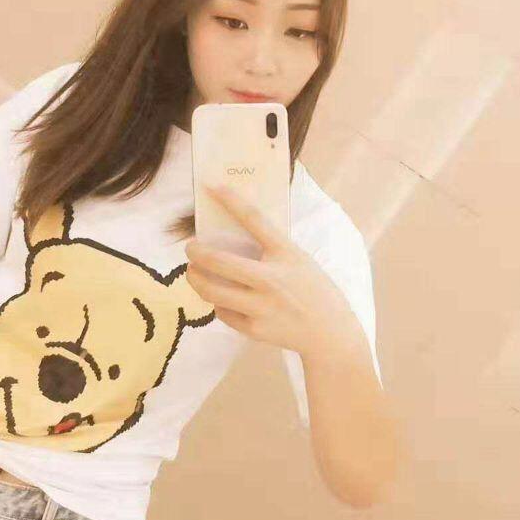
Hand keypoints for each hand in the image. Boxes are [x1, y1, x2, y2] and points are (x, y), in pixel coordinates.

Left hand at [184, 184, 358, 358]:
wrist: (329, 333)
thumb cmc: (314, 290)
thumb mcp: (299, 260)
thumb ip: (272, 249)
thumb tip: (233, 233)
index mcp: (287, 254)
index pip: (255, 220)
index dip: (231, 201)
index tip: (212, 186)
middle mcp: (272, 279)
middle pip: (219, 261)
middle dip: (196, 252)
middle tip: (190, 248)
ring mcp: (262, 306)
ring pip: (212, 290)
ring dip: (195, 278)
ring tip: (193, 272)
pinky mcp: (255, 329)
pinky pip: (222, 312)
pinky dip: (217, 303)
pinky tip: (220, 298)